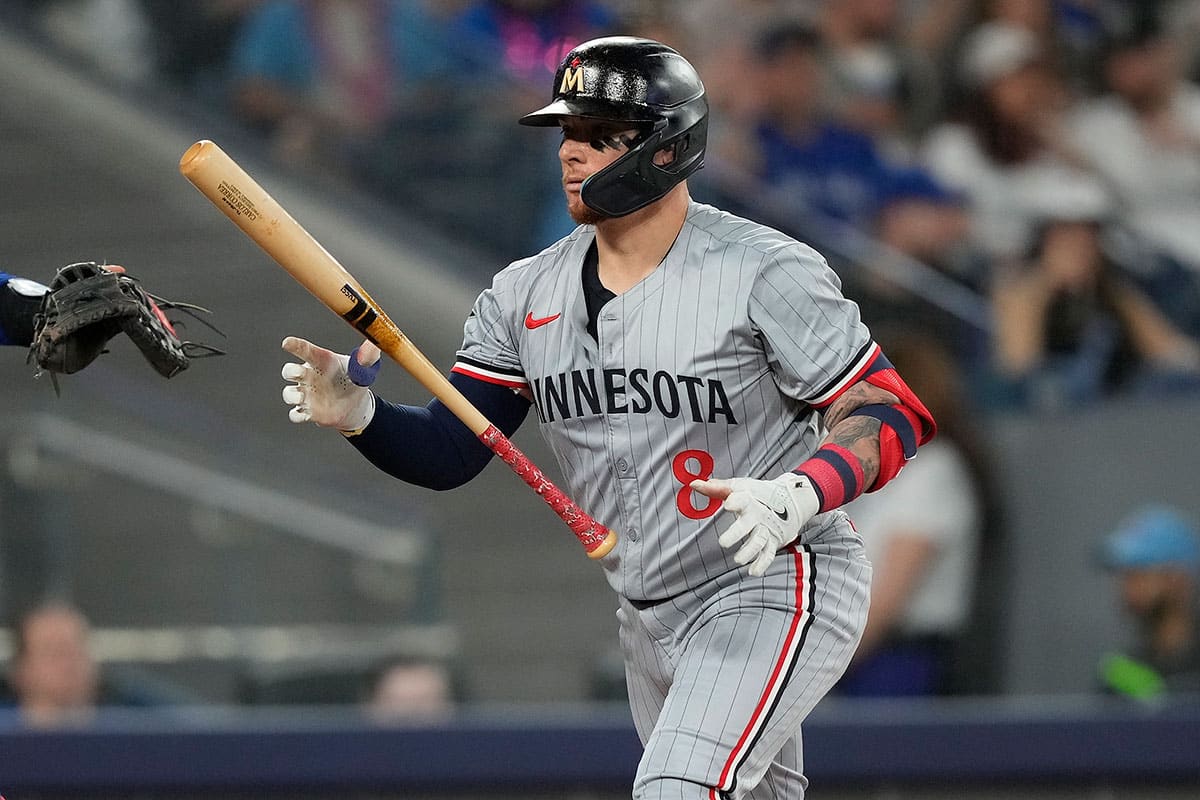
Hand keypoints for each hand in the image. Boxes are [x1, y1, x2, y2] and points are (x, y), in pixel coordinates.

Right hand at [281, 336, 380, 431]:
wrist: (356, 404)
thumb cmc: (356, 379)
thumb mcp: (364, 369)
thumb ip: (368, 357)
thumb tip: (374, 345)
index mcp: (321, 361)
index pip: (305, 350)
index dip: (294, 345)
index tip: (287, 343)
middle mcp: (309, 376)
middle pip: (289, 371)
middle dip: (290, 371)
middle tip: (299, 373)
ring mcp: (306, 394)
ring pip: (289, 394)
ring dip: (292, 396)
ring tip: (302, 398)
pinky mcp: (308, 412)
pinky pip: (295, 414)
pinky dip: (297, 415)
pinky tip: (308, 414)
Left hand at [691, 473, 819, 576]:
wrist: (790, 500)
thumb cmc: (757, 494)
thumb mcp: (738, 487)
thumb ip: (716, 488)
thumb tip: (693, 484)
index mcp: (749, 500)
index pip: (743, 499)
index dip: (735, 501)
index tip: (728, 504)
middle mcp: (759, 515)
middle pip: (748, 525)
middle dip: (737, 533)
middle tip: (723, 543)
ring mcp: (767, 529)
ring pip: (759, 541)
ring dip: (749, 551)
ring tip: (738, 560)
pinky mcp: (773, 541)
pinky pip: (769, 554)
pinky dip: (762, 564)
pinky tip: (753, 572)